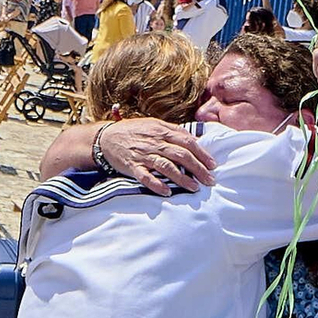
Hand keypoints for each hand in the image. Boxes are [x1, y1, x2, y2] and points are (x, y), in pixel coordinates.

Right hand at [94, 118, 215, 194]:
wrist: (105, 138)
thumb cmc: (132, 131)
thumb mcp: (153, 124)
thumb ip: (172, 131)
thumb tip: (194, 140)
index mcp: (161, 130)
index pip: (187, 141)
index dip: (202, 153)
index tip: (213, 165)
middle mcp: (154, 142)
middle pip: (181, 155)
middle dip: (198, 169)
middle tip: (210, 180)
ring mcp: (143, 155)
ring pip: (167, 167)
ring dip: (182, 178)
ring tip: (195, 188)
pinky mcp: (132, 167)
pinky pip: (146, 177)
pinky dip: (157, 185)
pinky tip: (167, 192)